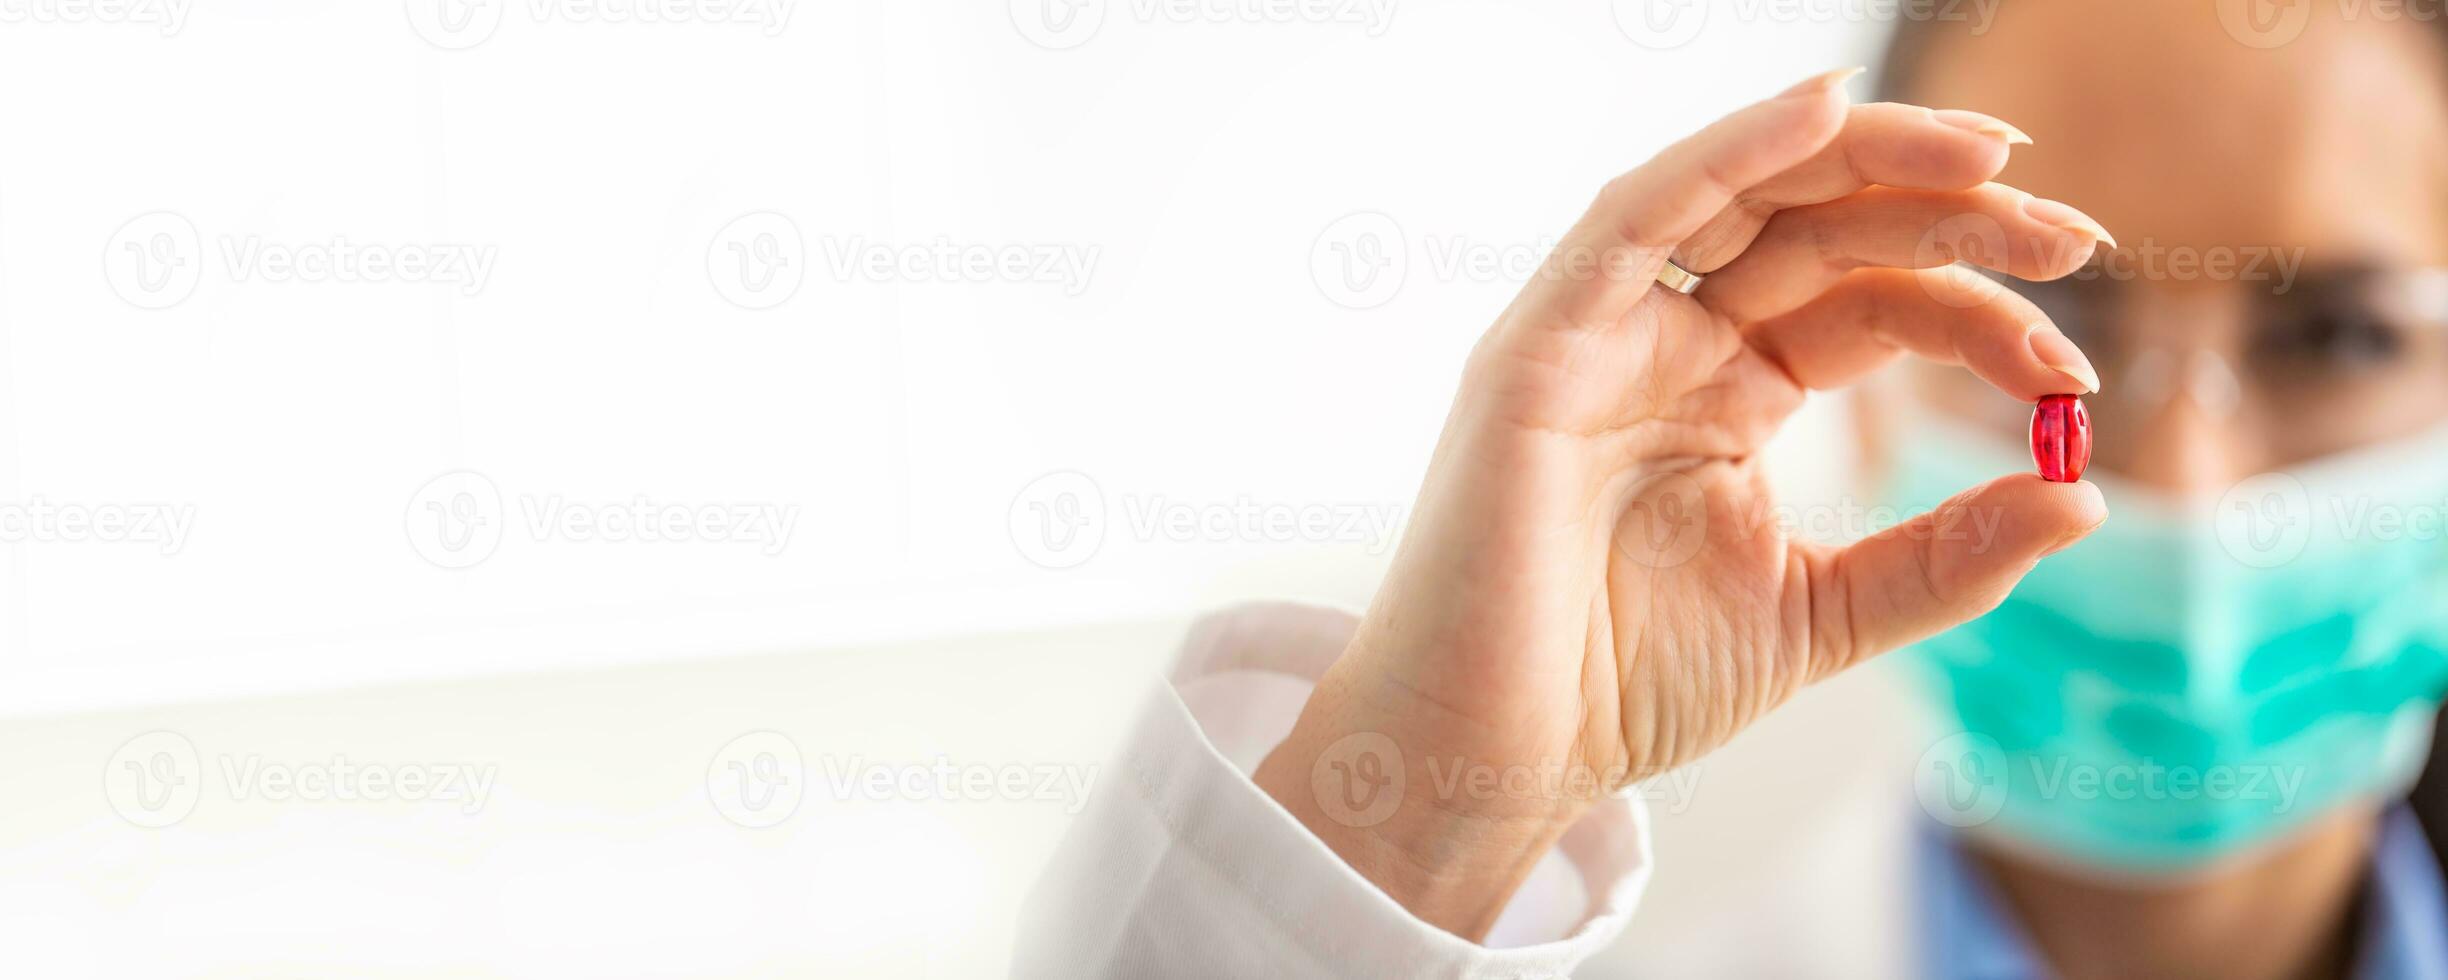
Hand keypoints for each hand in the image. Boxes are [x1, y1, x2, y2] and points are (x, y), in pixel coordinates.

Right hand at [1250, 68, 2110, 938]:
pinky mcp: (1541, 347)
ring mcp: (1600, 335)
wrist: (1493, 758)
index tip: (2072, 369)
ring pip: (1741, 196)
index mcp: (1727, 394)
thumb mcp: (1823, 614)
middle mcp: (1666, 343)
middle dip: (1951, 214)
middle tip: (2071, 234)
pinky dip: (1725, 155)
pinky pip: (1635, 220)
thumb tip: (2085, 497)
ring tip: (1987, 156)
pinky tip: (1823, 112)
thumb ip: (1944, 558)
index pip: (1870, 307)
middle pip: (1822, 230)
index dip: (1977, 312)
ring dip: (1865, 156)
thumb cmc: (1623, 689)